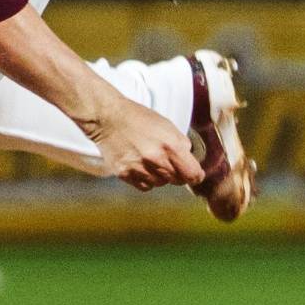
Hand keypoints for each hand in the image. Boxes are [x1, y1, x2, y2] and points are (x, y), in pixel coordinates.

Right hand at [86, 97, 204, 192]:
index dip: (196, 175)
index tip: (194, 174)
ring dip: (160, 176)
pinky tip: (141, 165)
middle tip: (168, 161)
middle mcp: (156, 160)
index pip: (193, 174)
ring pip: (161, 184)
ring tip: (150, 159)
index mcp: (171, 146)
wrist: (108, 118)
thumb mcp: (167, 125)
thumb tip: (190, 160)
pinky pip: (145, 186)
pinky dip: (146, 179)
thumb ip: (181, 144)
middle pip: (178, 181)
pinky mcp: (125, 174)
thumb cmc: (139, 118)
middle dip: (177, 173)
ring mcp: (140, 168)